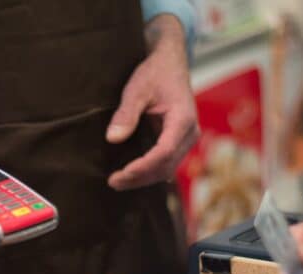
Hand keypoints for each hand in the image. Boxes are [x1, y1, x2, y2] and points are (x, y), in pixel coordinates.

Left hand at [107, 15, 198, 190]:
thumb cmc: (155, 73)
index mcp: (183, 119)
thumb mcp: (137, 89)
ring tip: (117, 181)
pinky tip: (130, 174)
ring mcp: (186, 139)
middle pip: (166, 166)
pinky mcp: (179, 141)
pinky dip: (148, 170)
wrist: (170, 63)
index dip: (143, 166)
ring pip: (167, 168)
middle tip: (113, 182)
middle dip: (140, 178)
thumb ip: (126, 114)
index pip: (164, 152)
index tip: (122, 173)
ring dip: (143, 178)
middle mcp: (189, 133)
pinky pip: (166, 162)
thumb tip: (112, 139)